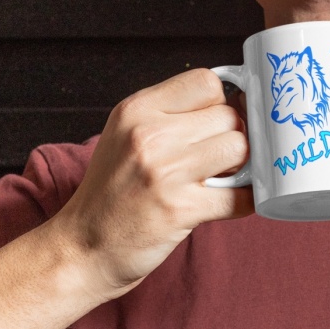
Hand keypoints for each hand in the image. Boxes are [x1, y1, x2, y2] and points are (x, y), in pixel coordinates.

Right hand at [50, 68, 252, 298]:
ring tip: (221, 176)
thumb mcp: (125, 134)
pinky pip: (241, 195)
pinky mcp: (182, 209)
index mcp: (137, 109)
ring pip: (239, 148)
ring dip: (240, 164)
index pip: (205, 81)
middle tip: (218, 155)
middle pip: (228, 115)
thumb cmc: (111, 190)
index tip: (215, 120)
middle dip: (231, 135)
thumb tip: (230, 102)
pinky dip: (247, 199)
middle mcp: (150, 135)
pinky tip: (233, 199)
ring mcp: (166, 172)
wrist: (83, 247)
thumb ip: (169, 114)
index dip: (219, 101)